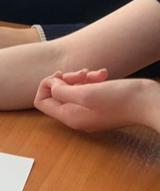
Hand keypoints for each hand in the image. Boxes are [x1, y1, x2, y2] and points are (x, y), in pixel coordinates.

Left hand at [34, 69, 159, 131]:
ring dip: (81, 76)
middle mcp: (77, 115)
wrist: (149, 102)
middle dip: (66, 79)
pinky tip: (104, 75)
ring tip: (96, 74)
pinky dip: (93, 79)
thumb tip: (51, 86)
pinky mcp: (100, 103)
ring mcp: (89, 110)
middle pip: (56, 93)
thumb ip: (63, 91)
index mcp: (69, 116)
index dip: (46, 85)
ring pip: (73, 88)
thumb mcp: (86, 93)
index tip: (60, 77)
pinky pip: (87, 88)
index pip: (41, 102)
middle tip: (80, 74)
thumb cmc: (121, 100)